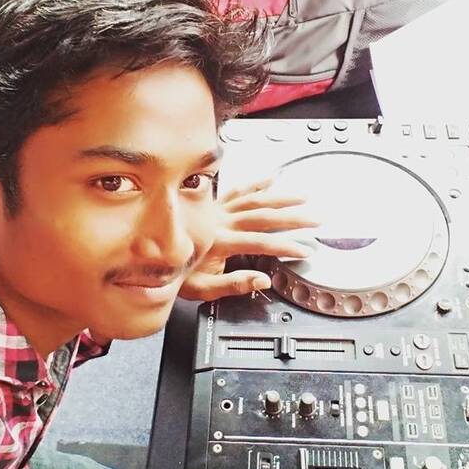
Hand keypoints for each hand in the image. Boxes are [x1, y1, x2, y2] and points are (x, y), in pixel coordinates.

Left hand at [178, 177, 318, 301]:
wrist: (153, 257)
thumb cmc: (176, 275)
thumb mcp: (203, 289)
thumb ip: (234, 284)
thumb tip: (262, 280)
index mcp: (220, 242)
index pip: (260, 243)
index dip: (285, 246)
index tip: (304, 250)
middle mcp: (221, 222)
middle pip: (264, 216)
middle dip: (293, 217)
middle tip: (316, 218)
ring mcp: (218, 212)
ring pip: (254, 200)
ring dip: (281, 197)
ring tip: (303, 197)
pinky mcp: (214, 207)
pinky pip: (237, 191)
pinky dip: (255, 184)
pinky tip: (271, 179)